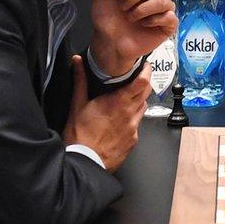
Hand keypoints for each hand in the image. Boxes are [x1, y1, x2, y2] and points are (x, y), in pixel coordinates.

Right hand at [62, 55, 151, 171]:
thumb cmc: (79, 134)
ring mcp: (134, 127)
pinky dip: (133, 118)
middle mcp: (131, 113)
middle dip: (144, 83)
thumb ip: (80, 80)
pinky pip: (138, 124)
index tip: (145, 66)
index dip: (147, 71)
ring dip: (138, 101)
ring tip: (127, 99)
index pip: (143, 81)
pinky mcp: (134, 139)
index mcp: (119, 101)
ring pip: (143, 107)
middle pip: (146, 92)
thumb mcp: (77, 105)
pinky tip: (121, 120)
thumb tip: (77, 61)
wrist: (84, 162)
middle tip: (136, 79)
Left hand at [91, 0, 176, 75]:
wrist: (108, 41)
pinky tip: (143, 25)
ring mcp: (164, 9)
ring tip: (131, 17)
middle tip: (123, 7)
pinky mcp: (169, 24)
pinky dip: (153, 20)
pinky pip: (170, 17)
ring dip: (143, 10)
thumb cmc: (107, 18)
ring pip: (164, 0)